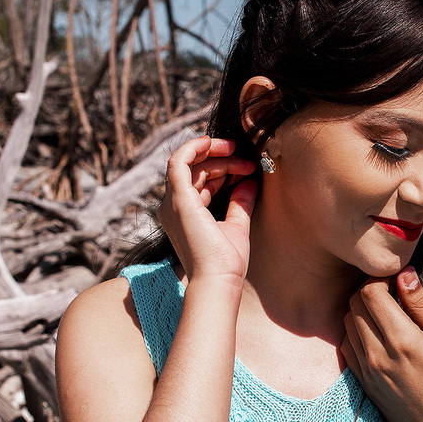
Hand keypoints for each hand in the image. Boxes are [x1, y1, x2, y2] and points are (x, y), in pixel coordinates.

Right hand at [158, 136, 257, 286]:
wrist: (219, 280)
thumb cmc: (226, 262)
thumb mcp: (237, 227)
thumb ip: (240, 203)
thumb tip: (249, 182)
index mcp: (185, 214)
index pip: (201, 181)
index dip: (224, 170)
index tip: (247, 168)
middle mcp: (173, 207)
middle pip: (196, 171)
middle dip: (223, 161)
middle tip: (247, 161)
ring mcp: (173, 203)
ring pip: (191, 164)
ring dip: (217, 156)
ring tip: (241, 157)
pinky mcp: (179, 199)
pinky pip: (178, 161)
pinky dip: (193, 147)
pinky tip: (211, 141)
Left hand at [342, 267, 422, 421]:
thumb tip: (404, 274)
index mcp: (402, 340)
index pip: (369, 292)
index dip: (379, 277)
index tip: (397, 278)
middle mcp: (377, 355)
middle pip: (353, 305)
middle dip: (369, 290)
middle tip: (393, 291)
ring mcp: (367, 372)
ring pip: (347, 325)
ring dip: (362, 311)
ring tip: (389, 312)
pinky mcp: (365, 385)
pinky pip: (348, 348)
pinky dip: (357, 333)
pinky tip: (380, 335)